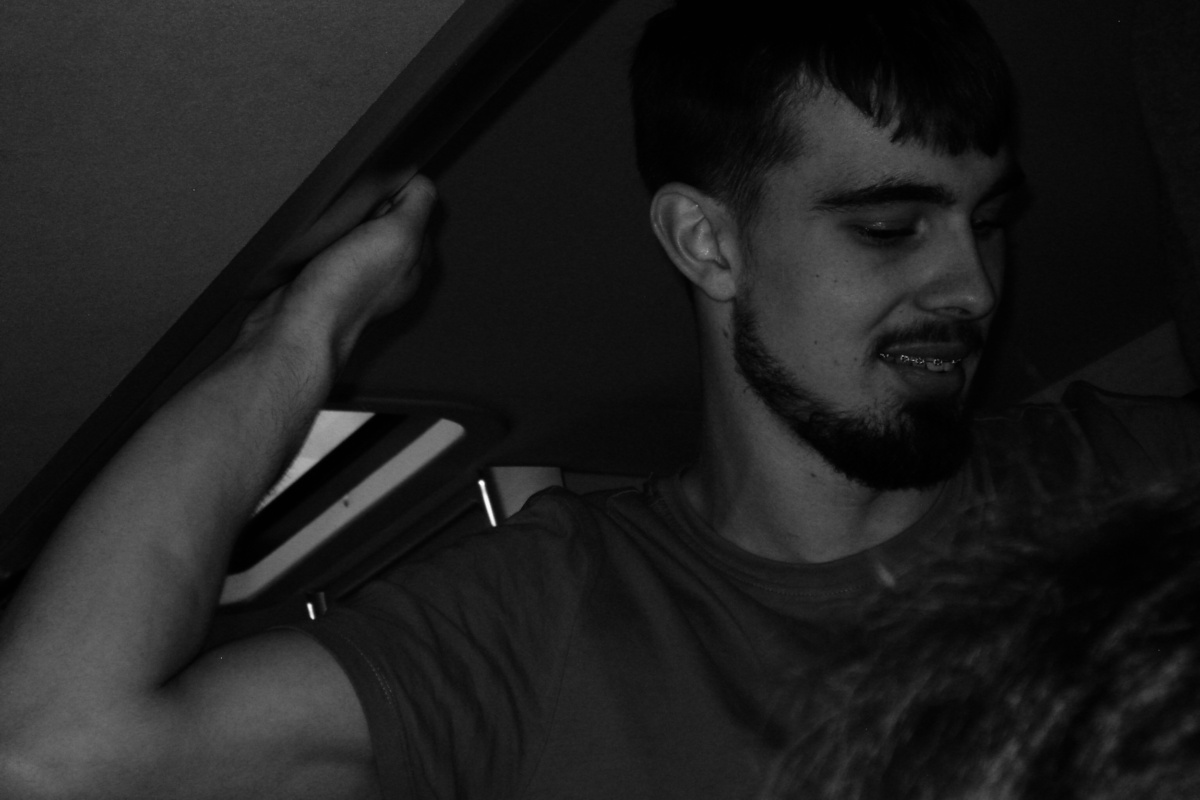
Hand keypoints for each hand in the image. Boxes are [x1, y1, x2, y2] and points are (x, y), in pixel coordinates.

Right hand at [242, 175, 437, 364]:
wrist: (296, 328)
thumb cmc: (348, 289)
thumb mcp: (398, 236)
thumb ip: (416, 204)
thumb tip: (417, 177)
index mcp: (414, 261)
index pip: (418, 208)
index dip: (398, 192)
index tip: (378, 196)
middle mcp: (389, 269)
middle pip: (384, 213)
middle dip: (367, 202)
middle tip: (351, 210)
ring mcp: (355, 274)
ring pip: (353, 225)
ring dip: (340, 215)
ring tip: (330, 220)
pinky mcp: (322, 276)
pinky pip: (325, 240)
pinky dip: (318, 231)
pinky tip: (312, 235)